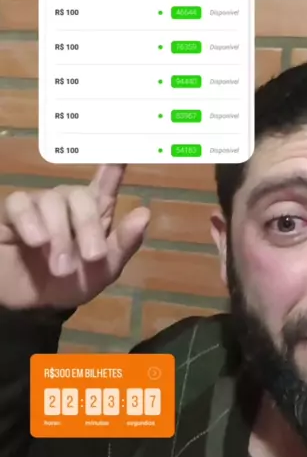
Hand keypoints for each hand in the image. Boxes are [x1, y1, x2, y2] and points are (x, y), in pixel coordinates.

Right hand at [0, 165, 149, 308]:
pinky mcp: (11, 213)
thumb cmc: (70, 283)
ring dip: (60, 235)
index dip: (114, 164)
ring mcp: (39, 205)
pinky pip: (19, 203)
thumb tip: (144, 213)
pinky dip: (29, 220)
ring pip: (51, 200)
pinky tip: (37, 241)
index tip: (124, 150)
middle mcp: (68, 202)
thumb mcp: (103, 271)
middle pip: (80, 195)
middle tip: (91, 258)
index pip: (107, 181)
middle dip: (88, 227)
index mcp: (95, 212)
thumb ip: (123, 244)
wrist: (31, 305)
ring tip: (61, 268)